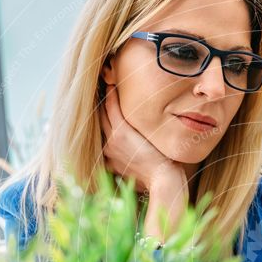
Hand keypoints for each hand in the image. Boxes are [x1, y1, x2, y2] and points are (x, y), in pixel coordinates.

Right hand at [100, 84, 188, 241]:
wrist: (164, 183)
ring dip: (102, 94)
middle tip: (98, 85)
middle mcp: (106, 149)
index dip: (100, 116)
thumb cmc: (160, 179)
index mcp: (109, 158)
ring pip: (102, 112)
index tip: (101, 103)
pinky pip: (112, 108)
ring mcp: (112, 141)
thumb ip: (136, 161)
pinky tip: (112, 82)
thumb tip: (141, 156)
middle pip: (97, 119)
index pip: (101, 131)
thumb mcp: (143, 170)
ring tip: (105, 78)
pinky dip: (111, 94)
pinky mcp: (122, 134)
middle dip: (97, 102)